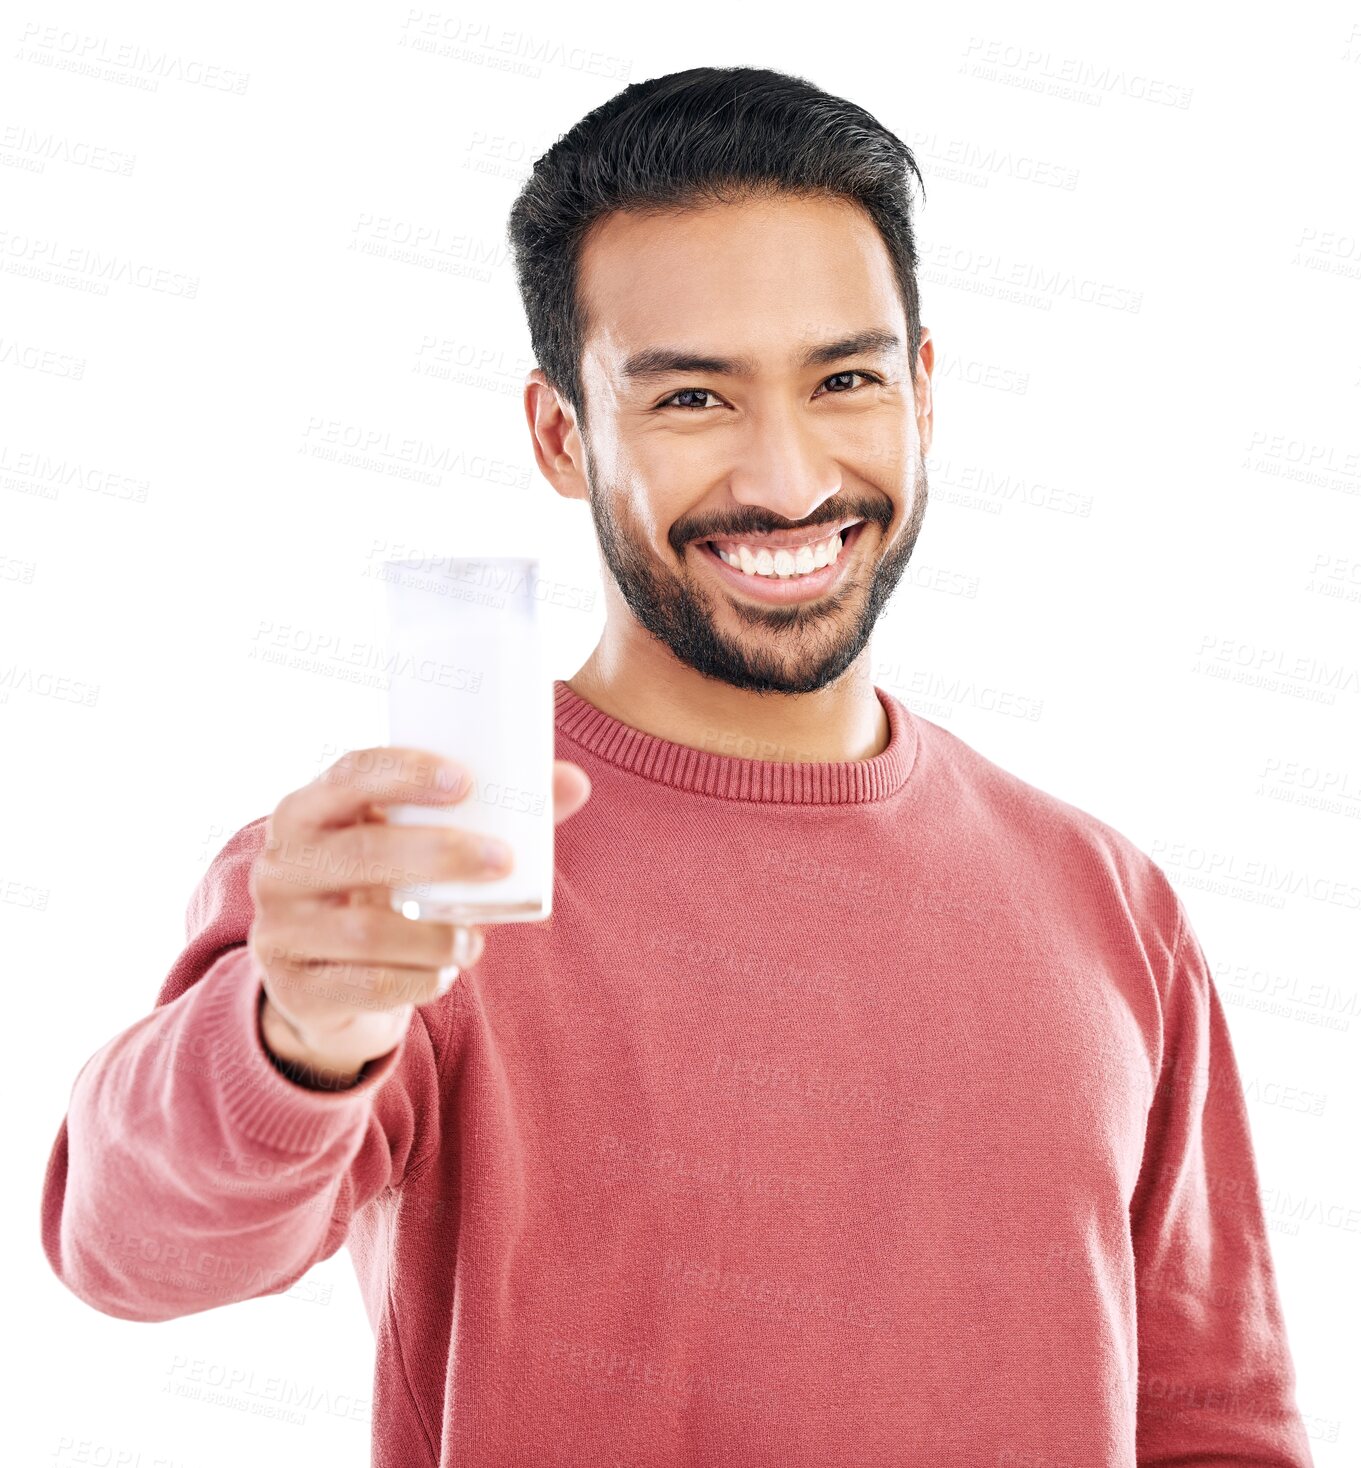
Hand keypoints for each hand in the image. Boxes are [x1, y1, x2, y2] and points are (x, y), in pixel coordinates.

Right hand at [248, 747, 590, 1079]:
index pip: (348, 775)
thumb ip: (490, 813)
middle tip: (500, 859)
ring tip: (475, 938)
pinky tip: (444, 972)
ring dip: (433, 934)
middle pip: (360, 851)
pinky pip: (362, 986)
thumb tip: (575, 783)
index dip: (402, 772)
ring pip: (365, 930)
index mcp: (308, 811)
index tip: (464, 780)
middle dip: (438, 853)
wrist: (322, 979)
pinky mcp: (294, 988)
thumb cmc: (383, 889)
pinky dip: (415, 980)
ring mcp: (280, 929)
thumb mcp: (418, 847)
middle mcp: (281, 865)